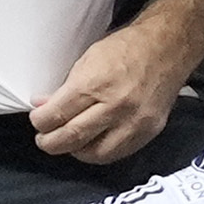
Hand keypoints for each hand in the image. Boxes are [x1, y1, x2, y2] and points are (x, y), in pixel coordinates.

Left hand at [22, 22, 186, 167]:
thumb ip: (66, 88)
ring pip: (95, 153)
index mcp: (96, 84)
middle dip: (51, 142)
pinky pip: (117, 154)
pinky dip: (99, 152)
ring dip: (75, 151)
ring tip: (67, 143)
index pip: (58, 115)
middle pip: (73, 138)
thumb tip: (43, 108)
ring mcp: (133, 122)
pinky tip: (90, 144)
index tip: (37, 121)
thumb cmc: (125, 49)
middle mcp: (115, 106)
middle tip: (44, 139)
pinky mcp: (147, 132)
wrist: (166, 49)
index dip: (41, 122)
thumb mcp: (87, 60)